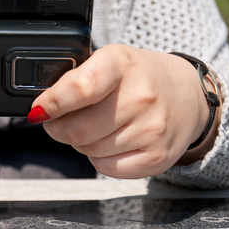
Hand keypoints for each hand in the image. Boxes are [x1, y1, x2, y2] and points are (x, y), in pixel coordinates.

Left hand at [28, 44, 219, 178]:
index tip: (39, 110)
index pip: (79, 88)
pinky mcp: (157, 157)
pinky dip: (98, 157)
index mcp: (122, 64)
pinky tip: (109, 140)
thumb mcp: (109, 60)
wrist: (189, 94)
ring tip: (92, 126)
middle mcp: (141, 96)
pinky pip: (106, 168)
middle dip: (57, 128)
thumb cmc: (139, 76)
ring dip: (78, 142)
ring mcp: (152, 129)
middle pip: (77, 129)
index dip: (51, 103)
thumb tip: (41, 107)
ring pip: (88, 150)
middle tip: (58, 121)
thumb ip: (75, 79)